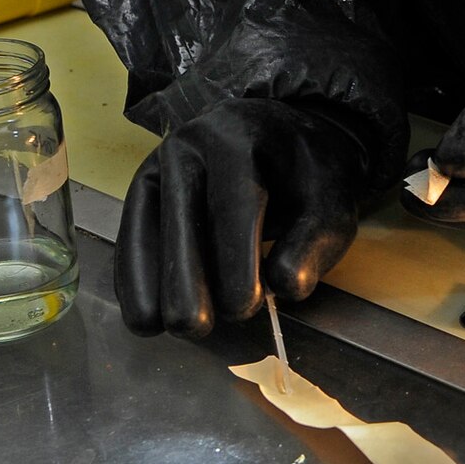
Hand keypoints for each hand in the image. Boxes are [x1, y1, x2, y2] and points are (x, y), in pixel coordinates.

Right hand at [115, 99, 370, 337]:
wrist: (288, 140)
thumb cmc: (309, 176)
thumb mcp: (331, 203)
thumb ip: (313, 244)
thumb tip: (286, 287)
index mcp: (241, 136)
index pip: (235, 203)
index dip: (237, 259)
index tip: (244, 308)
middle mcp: (191, 142)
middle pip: (182, 212)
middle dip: (184, 275)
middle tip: (192, 327)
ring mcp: (161, 162)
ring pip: (147, 222)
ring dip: (148, 278)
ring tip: (153, 327)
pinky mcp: (145, 185)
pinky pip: (133, 230)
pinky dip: (134, 272)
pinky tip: (141, 310)